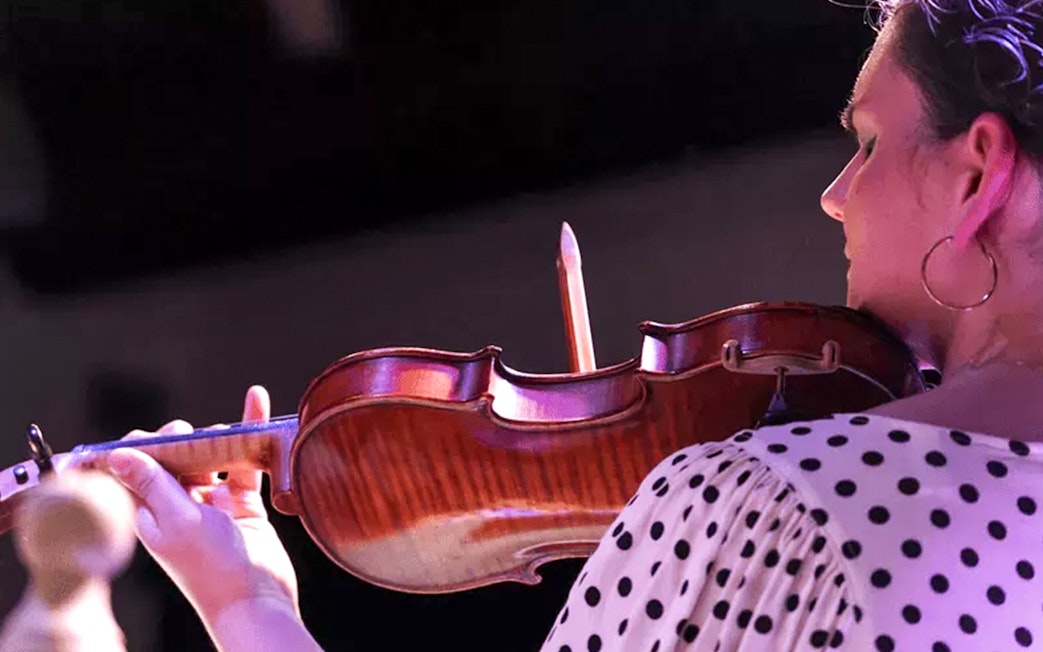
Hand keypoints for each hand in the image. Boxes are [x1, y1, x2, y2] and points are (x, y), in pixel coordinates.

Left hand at [102, 385, 298, 625]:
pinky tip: (257, 409)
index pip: (139, 469)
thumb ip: (154, 484)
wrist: (258, 601)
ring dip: (221, 437)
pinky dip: (251, 441)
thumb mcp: (179, 521)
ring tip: (232, 430)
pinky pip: (245, 466)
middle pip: (177, 458)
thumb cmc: (212, 568)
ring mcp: (213, 504)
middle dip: (185, 439)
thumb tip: (117, 454)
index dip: (144, 446)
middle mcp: (180, 506)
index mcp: (152, 513)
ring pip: (213, 457)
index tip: (156, 434)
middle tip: (196, 436)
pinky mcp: (243, 505)